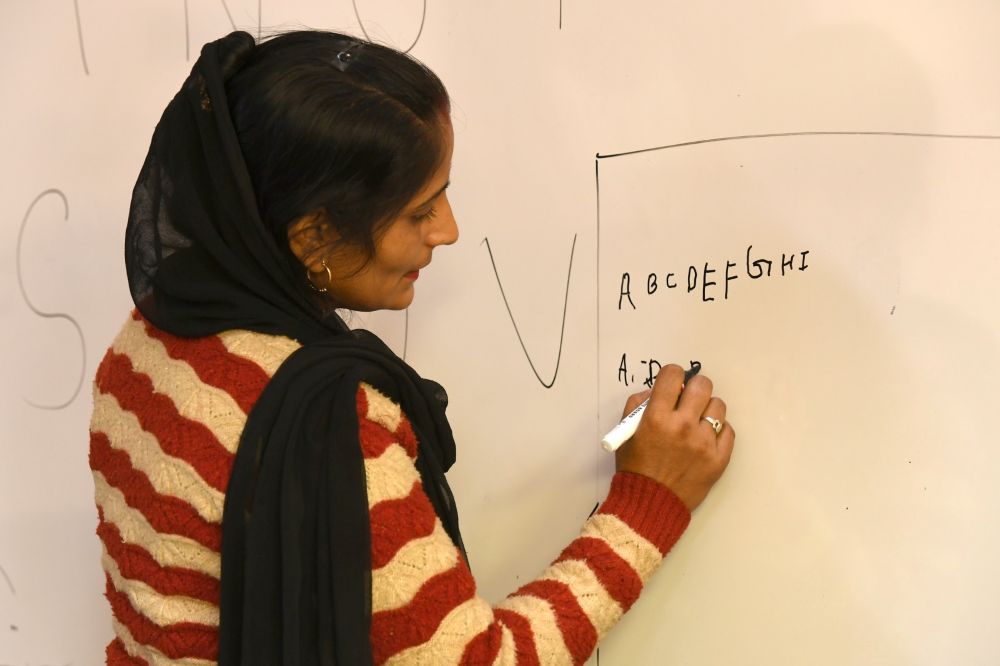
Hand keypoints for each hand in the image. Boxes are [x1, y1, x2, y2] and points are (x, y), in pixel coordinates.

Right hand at [615, 364, 734, 510]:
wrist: (651, 503)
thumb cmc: (636, 467)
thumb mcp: (626, 432)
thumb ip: (638, 404)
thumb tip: (659, 390)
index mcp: (656, 417)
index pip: (672, 375)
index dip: (672, 376)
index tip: (672, 385)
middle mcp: (682, 426)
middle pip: (702, 385)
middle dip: (694, 389)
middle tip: (688, 400)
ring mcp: (703, 442)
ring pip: (718, 406)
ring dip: (707, 410)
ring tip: (697, 422)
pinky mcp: (719, 458)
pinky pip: (728, 430)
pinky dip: (717, 431)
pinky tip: (705, 438)